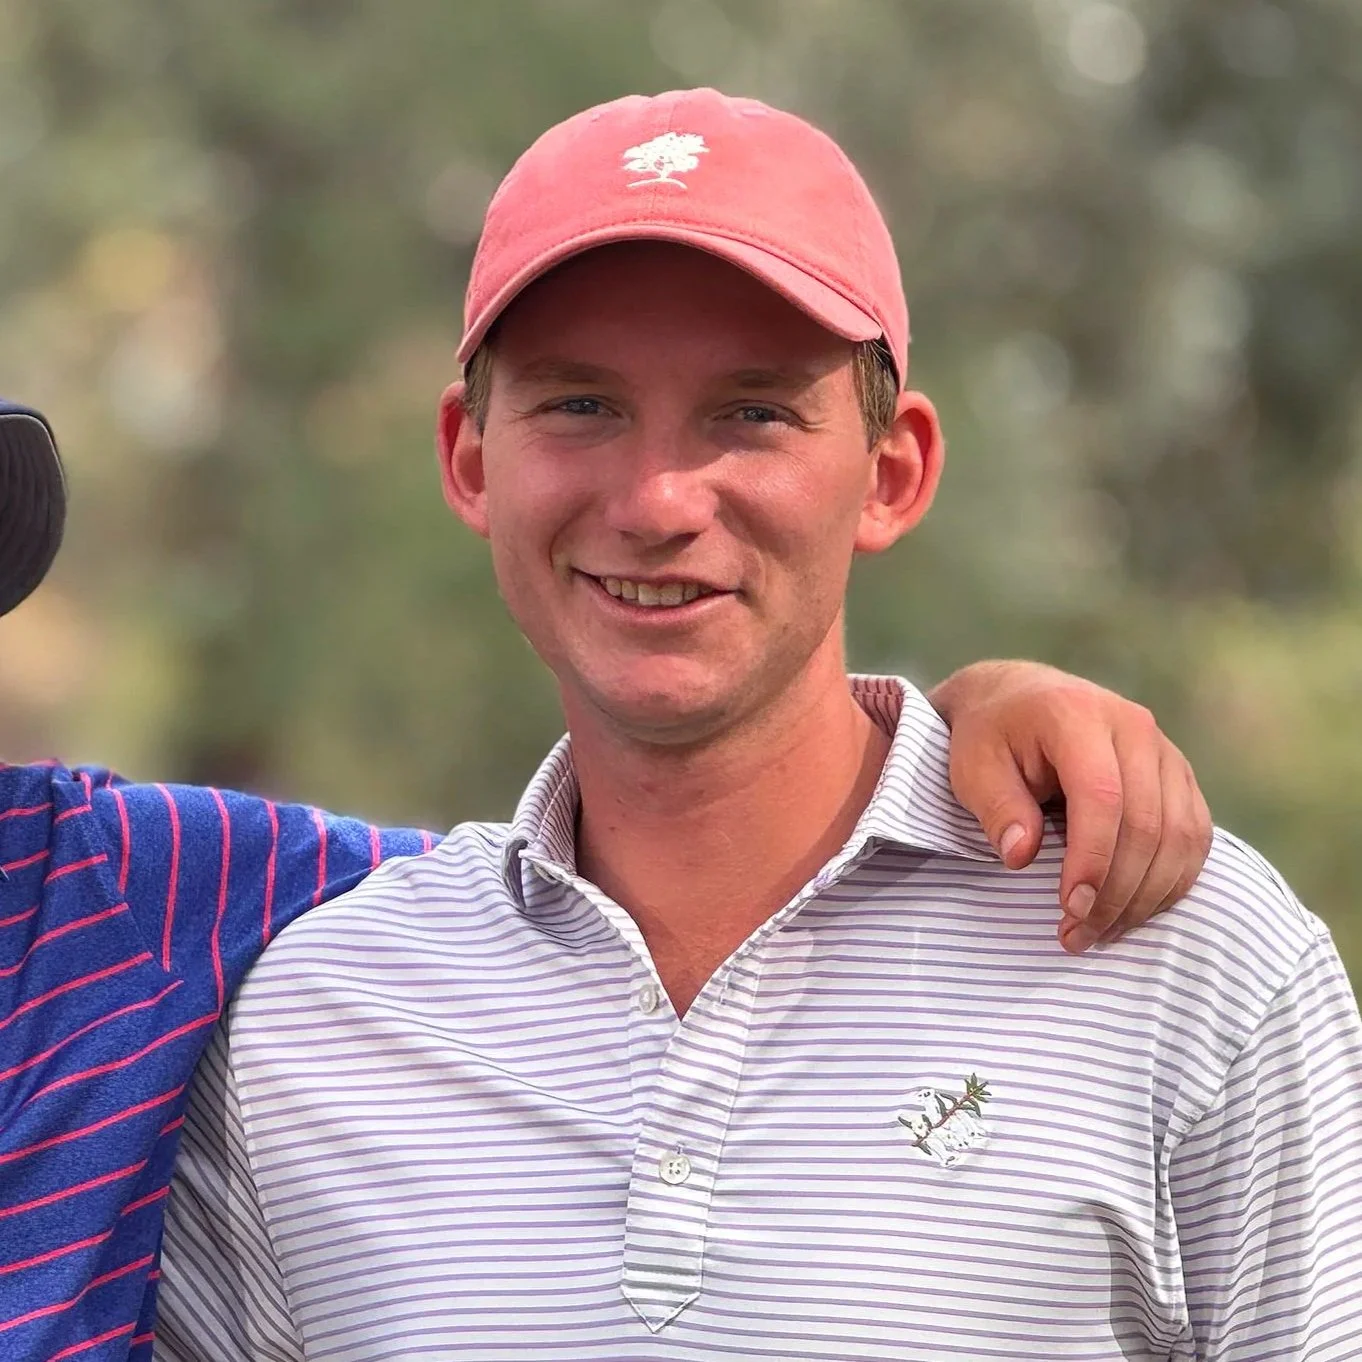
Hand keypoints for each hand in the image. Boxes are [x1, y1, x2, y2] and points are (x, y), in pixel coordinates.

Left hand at [928, 661, 1211, 952]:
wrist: (1019, 699)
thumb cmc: (990, 737)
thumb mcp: (973, 766)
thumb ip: (997, 808)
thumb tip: (1021, 856)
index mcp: (1077, 715)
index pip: (1102, 796)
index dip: (1092, 860)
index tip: (1069, 908)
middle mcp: (1133, 727)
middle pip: (1146, 823)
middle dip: (1116, 892)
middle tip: (1077, 936)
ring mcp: (1164, 750)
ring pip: (1179, 835)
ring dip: (1145, 896)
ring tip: (1100, 933)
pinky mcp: (1179, 775)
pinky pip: (1194, 836)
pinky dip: (1170, 881)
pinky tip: (1133, 911)